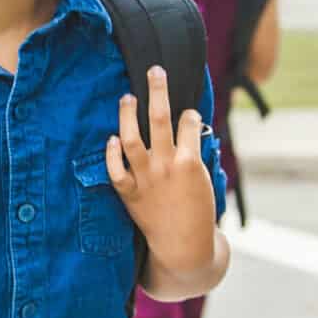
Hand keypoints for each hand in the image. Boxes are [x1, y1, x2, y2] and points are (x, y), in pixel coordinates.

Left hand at [106, 66, 216, 274]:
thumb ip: (195, 154)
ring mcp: (145, 178)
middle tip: (155, 70)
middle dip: (158, 90)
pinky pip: (115, 168)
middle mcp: (165, 166)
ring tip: (127, 97)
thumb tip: (192, 130)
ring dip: (128, 114)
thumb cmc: (199, 214)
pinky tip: (112, 138)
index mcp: (189, 162)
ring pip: (131, 137)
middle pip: (160, 118)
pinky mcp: (129, 192)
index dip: (189, 114)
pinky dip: (111, 152)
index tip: (187, 113)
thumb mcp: (205, 181)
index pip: (188, 123)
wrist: (183, 248)